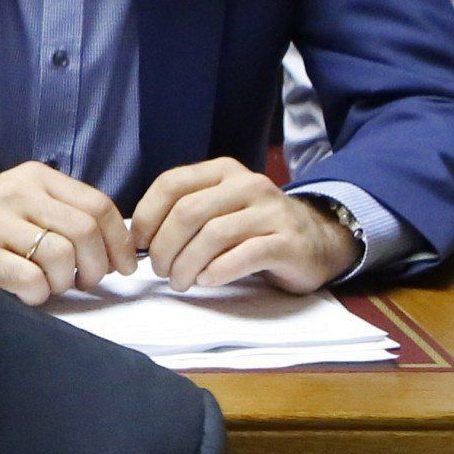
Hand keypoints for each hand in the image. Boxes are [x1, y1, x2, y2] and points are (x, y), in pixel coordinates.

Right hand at [0, 162, 130, 304]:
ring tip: (51, 285)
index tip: (123, 266)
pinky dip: (39, 295)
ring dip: (65, 281)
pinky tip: (29, 293)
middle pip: (85, 230)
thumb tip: (119, 248)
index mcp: (36, 177)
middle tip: (86, 281)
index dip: (120, 241)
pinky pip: (30, 279)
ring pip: (60, 255)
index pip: (98, 205)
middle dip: (96, 265)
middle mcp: (16, 193)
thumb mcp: (26, 200)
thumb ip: (66, 212)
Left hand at [131, 158, 356, 291]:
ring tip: (180, 282)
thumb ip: (183, 213)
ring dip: (187, 265)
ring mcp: (271, 211)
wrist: (317, 241)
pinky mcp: (288, 241)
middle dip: (164, 248)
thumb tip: (136, 238)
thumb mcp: (218, 208)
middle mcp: (248, 184)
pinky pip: (244, 255)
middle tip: (161, 271)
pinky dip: (217, 272)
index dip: (147, 216)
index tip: (139, 244)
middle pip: (188, 213)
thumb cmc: (253, 230)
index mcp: (223, 171)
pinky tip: (207, 281)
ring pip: (213, 235)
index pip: (171, 183)